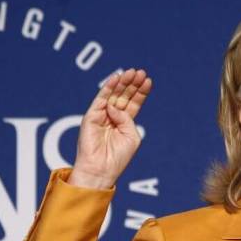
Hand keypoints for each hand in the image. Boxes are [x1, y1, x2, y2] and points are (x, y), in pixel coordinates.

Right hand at [69, 68, 152, 188]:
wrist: (102, 169)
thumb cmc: (118, 157)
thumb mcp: (131, 136)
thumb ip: (127, 119)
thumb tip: (114, 106)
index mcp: (125, 123)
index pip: (134, 103)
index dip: (140, 91)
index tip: (148, 80)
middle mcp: (113, 117)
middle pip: (124, 96)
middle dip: (132, 84)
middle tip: (140, 72)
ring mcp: (102, 115)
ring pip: (113, 95)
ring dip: (122, 83)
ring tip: (131, 72)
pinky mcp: (91, 116)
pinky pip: (100, 99)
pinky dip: (108, 88)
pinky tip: (116, 78)